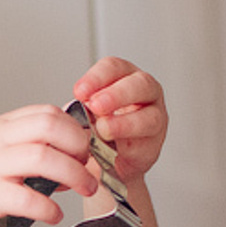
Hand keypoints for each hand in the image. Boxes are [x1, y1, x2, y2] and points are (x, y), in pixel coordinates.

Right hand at [0, 104, 98, 226]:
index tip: (86, 150)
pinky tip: (53, 215)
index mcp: (0, 129)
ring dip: (75, 175)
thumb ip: (26, 151)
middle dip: (80, 146)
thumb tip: (69, 162)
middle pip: (51, 126)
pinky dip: (48, 208)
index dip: (76, 129)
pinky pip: (27, 199)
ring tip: (86, 190)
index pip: (47, 112)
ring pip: (45, 158)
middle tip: (90, 168)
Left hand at [74, 57, 167, 182]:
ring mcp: (154, 117)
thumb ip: (81, 108)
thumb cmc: (96, 128)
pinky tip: (112, 146)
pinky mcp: (153, 144)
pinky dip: (127, 145)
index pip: (113, 67)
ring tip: (102, 129)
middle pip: (139, 84)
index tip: (79, 92)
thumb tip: (71, 110)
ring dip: (124, 122)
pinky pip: (145, 143)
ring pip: (149, 116)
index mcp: (123, 76)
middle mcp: (144, 92)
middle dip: (116, 95)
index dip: (97, 78)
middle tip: (95, 105)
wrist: (107, 159)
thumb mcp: (84, 113)